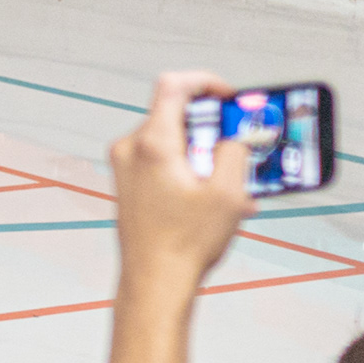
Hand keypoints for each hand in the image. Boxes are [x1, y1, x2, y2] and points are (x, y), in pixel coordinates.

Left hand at [109, 70, 258, 297]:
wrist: (154, 281)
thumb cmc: (185, 243)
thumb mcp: (229, 193)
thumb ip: (234, 152)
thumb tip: (234, 136)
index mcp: (153, 144)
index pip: (173, 86)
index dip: (205, 82)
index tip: (229, 97)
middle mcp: (130, 148)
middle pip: (175, 114)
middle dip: (213, 127)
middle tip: (239, 146)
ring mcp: (124, 165)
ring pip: (171, 139)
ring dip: (203, 152)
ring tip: (231, 184)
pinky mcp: (127, 182)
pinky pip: (161, 159)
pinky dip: (189, 167)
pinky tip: (213, 197)